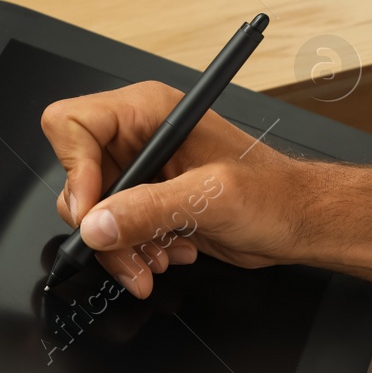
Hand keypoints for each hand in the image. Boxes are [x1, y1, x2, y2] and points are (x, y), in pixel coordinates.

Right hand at [43, 83, 371, 298]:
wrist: (299, 223)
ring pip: (93, 215)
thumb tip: (96, 225)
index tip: (94, 212)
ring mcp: (142, 171)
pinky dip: (134, 253)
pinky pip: (114, 232)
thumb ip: (149, 210)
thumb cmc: (274, 194)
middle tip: (128, 251)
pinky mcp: (148, 202)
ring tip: (155, 261)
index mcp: (149, 112)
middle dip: (100, 225)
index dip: (75, 171)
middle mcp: (138, 137)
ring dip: (120, 248)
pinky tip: (169, 253)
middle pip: (78, 179)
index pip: (72, 126)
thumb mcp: (210, 198)